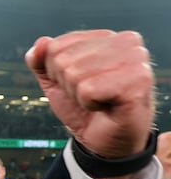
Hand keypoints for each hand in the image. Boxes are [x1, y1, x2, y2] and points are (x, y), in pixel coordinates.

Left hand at [25, 30, 154, 158]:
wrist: (105, 142)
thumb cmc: (85, 109)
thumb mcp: (56, 82)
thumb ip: (42, 61)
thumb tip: (40, 43)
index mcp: (107, 37)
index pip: (56, 46)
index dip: (56, 72)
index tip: (79, 84)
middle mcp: (125, 42)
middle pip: (63, 60)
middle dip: (68, 85)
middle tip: (90, 95)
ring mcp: (135, 60)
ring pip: (75, 74)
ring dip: (79, 95)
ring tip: (99, 100)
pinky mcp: (137, 81)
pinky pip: (88, 89)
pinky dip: (89, 103)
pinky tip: (106, 106)